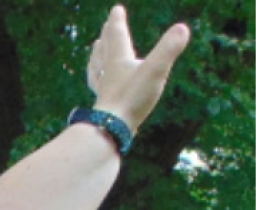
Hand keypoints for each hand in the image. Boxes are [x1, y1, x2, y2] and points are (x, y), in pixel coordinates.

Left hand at [87, 5, 189, 131]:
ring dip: (98, 54)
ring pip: (98, 66)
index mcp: (118, 60)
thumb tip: (183, 28)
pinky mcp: (104, 104)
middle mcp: (108, 72)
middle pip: (105, 48)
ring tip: (96, 48)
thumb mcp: (156, 70)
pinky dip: (96, 79)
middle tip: (107, 26)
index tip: (116, 9)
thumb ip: (169, 49)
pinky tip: (98, 83)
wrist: (112, 127)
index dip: (117, 21)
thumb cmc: (133, 98)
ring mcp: (104, 88)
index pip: (117, 35)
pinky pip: (98, 87)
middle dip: (108, 35)